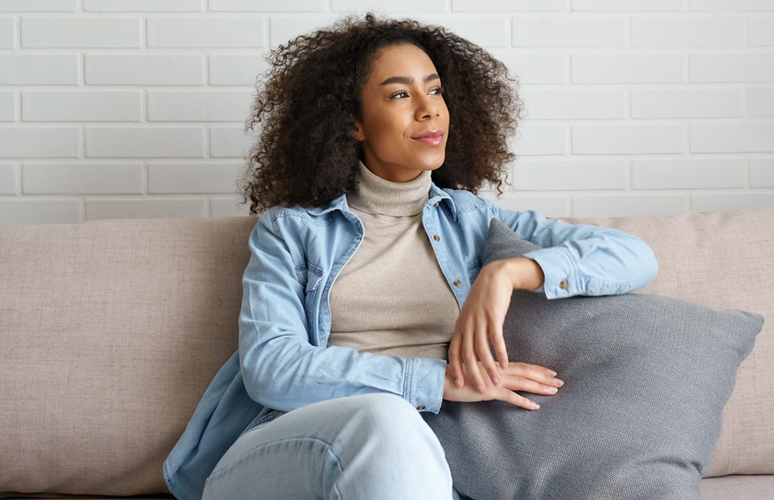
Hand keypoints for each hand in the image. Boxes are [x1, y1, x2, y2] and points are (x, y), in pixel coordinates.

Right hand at [442, 361, 562, 409]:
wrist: (442, 379)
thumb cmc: (456, 376)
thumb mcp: (475, 373)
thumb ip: (487, 374)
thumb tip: (496, 378)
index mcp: (495, 366)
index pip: (521, 366)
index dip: (537, 369)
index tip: (551, 372)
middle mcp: (498, 370)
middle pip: (526, 372)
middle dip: (544, 377)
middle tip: (560, 381)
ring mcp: (494, 380)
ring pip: (522, 382)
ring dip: (540, 387)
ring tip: (554, 391)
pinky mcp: (489, 390)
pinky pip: (510, 397)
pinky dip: (523, 402)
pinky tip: (534, 406)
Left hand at [448, 257, 544, 392]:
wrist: (494, 276)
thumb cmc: (484, 297)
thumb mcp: (470, 314)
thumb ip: (468, 330)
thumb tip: (467, 347)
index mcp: (460, 325)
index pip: (454, 351)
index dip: (456, 368)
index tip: (459, 384)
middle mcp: (467, 324)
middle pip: (467, 355)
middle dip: (473, 374)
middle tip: (480, 390)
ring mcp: (479, 320)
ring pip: (482, 350)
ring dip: (489, 368)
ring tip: (496, 382)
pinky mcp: (493, 316)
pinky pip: (496, 339)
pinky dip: (500, 353)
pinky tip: (505, 364)